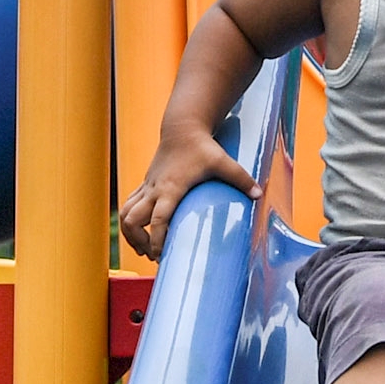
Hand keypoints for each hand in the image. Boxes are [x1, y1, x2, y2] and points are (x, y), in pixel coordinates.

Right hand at [118, 132, 259, 259]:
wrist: (182, 128)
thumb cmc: (202, 147)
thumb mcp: (223, 161)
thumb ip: (241, 178)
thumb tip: (259, 195)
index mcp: (171, 188)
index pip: (158, 218)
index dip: (157, 239)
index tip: (161, 255)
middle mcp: (154, 189)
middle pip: (133, 220)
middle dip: (139, 241)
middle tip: (154, 256)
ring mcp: (148, 187)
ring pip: (125, 213)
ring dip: (129, 234)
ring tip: (143, 249)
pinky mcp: (146, 184)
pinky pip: (129, 205)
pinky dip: (129, 221)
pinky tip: (139, 233)